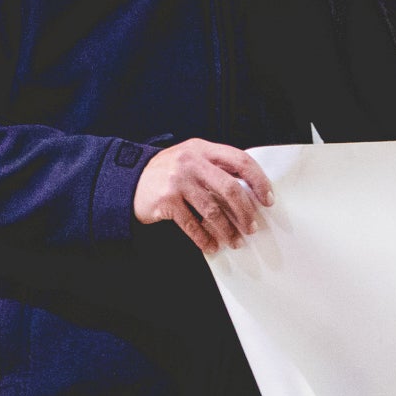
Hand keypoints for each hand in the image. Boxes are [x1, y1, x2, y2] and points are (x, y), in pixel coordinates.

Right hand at [135, 139, 273, 252]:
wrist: (128, 181)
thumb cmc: (168, 173)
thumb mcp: (192, 159)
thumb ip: (216, 168)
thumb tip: (250, 192)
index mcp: (203, 149)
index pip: (241, 160)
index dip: (259, 181)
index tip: (268, 199)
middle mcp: (191, 162)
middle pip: (230, 188)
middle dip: (245, 212)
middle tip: (252, 227)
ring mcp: (177, 181)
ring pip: (213, 211)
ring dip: (228, 230)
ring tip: (236, 241)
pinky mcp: (166, 201)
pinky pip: (192, 225)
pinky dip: (204, 239)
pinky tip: (212, 247)